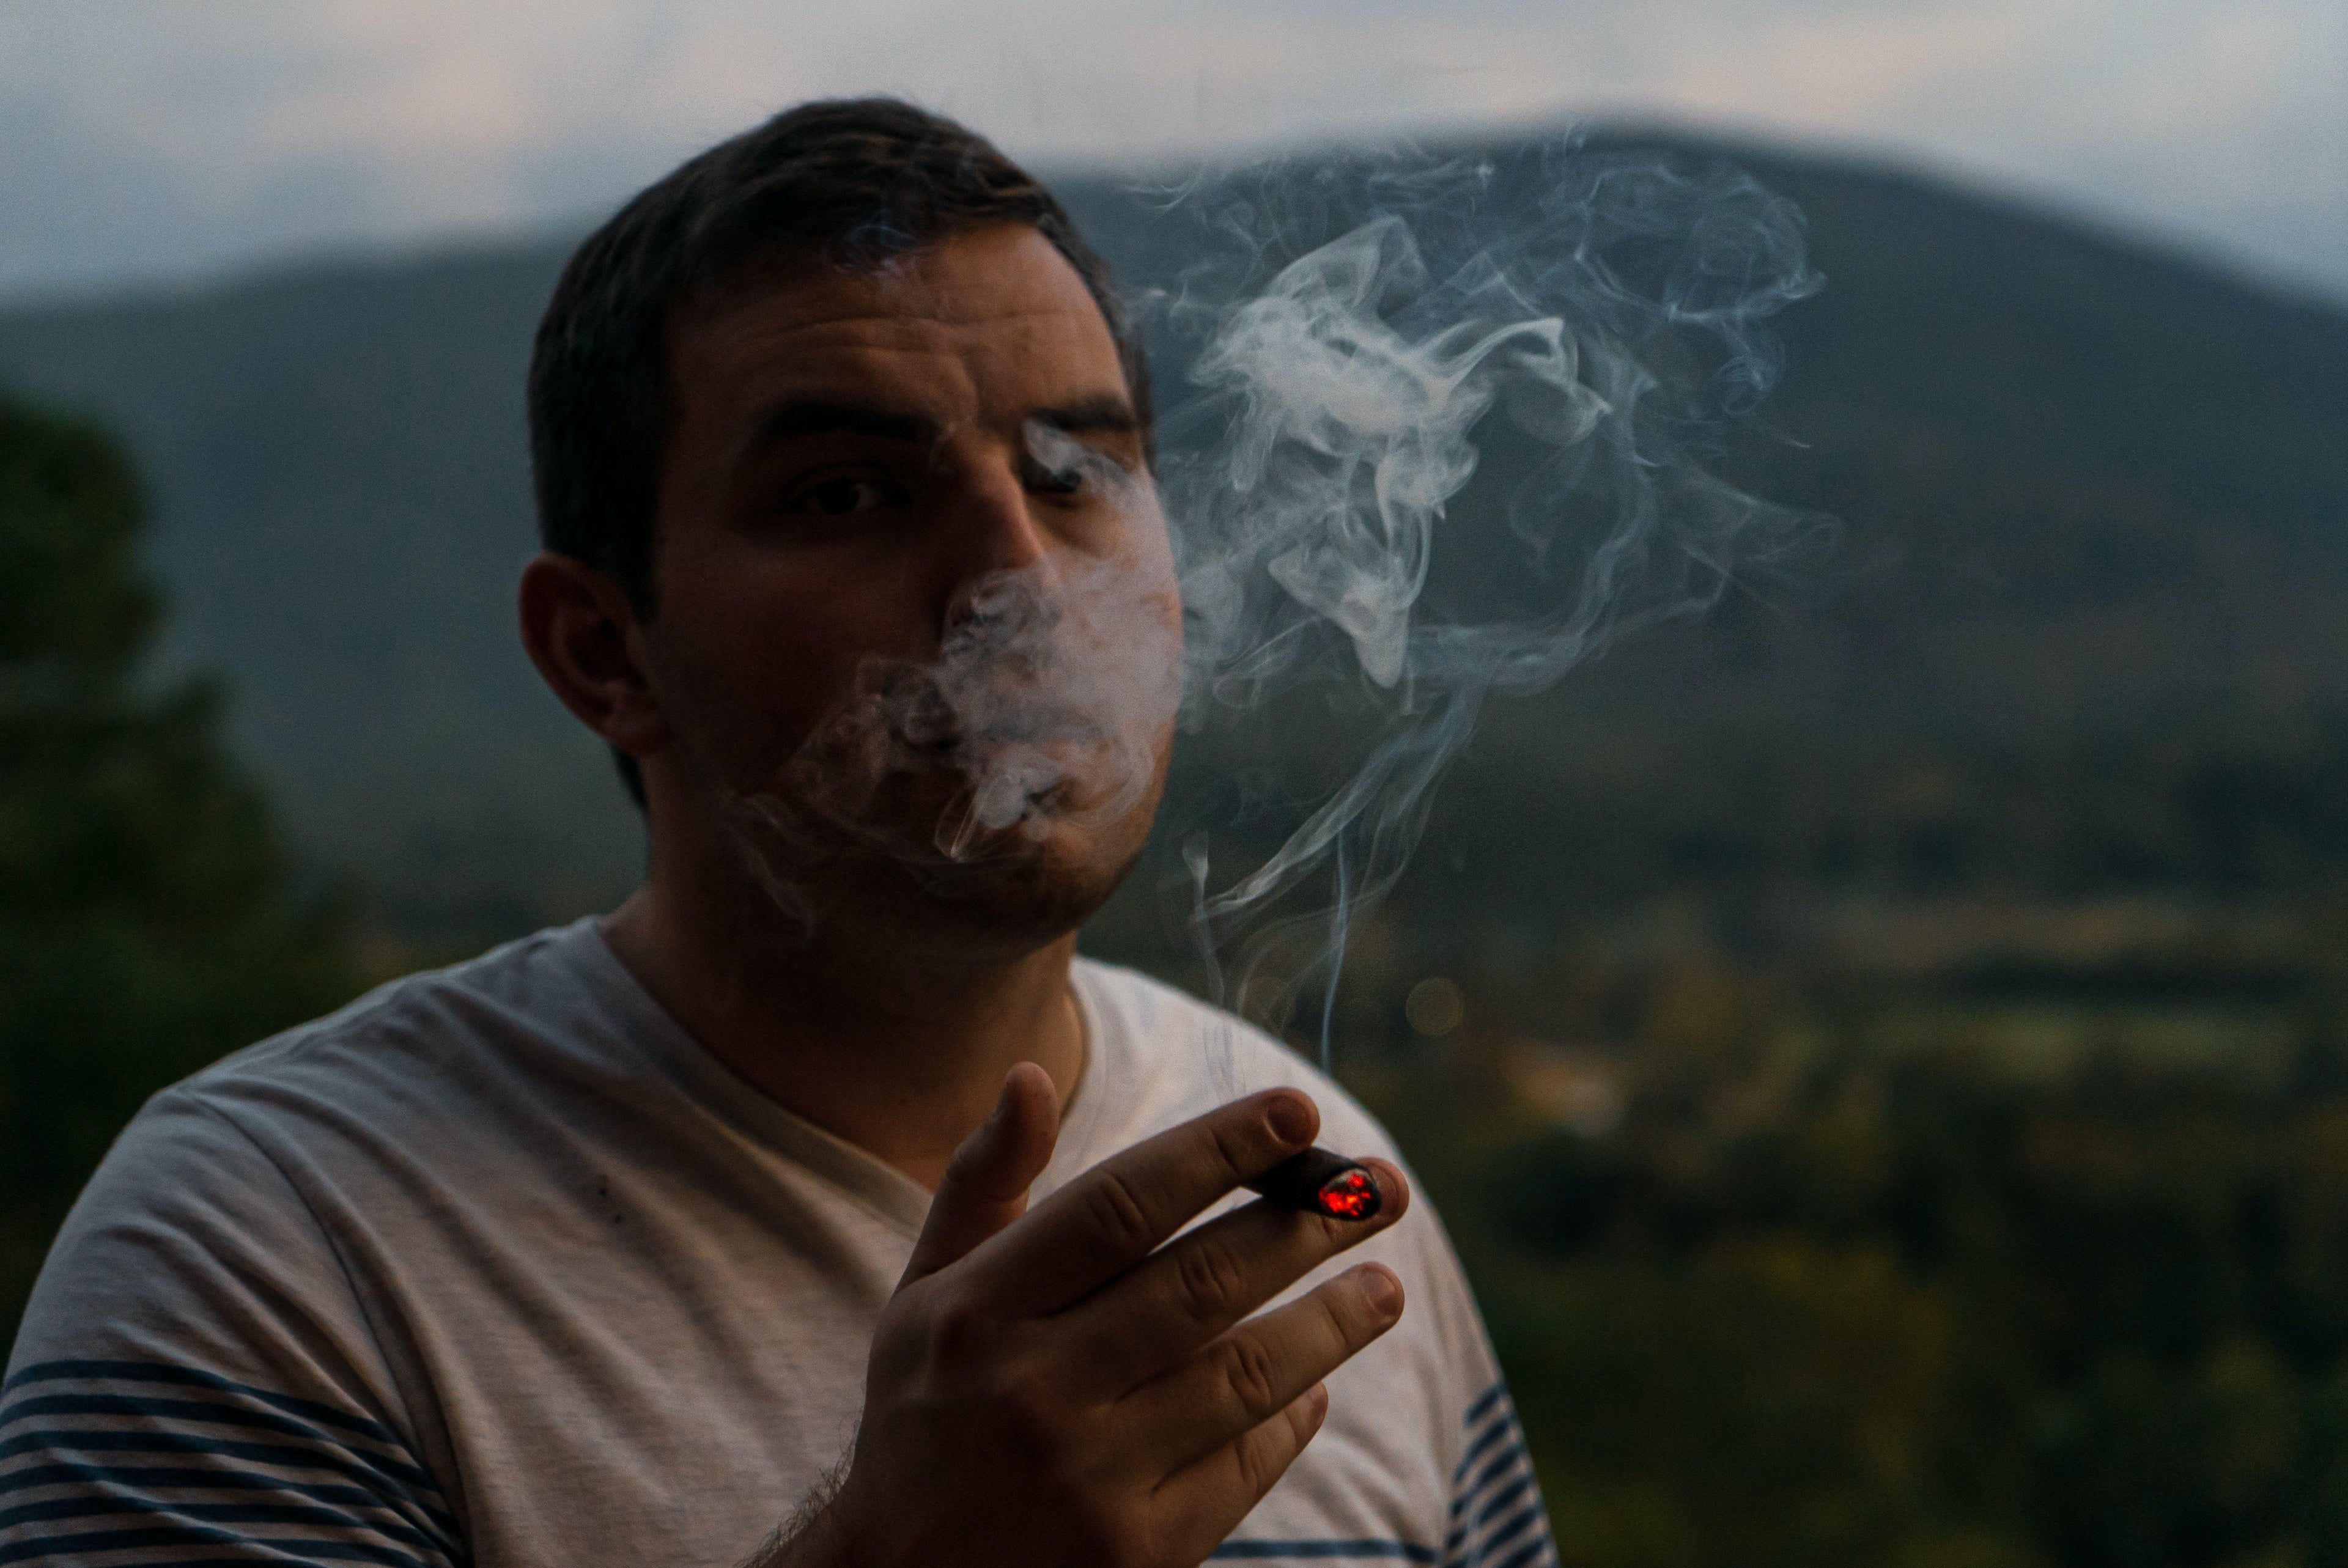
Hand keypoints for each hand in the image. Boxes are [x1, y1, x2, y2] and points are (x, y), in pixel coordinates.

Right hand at [771, 1064, 1409, 1567]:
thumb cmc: (925, 1413)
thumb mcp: (925, 1295)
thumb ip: (983, 1184)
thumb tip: (1031, 1075)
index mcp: (980, 1310)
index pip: (1121, 1205)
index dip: (1219, 1149)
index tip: (1299, 1111)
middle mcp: (1035, 1388)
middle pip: (1203, 1283)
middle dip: (1308, 1225)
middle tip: (1381, 1186)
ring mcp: (1091, 1477)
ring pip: (1244, 1376)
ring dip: (1331, 1322)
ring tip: (1384, 1283)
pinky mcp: (1137, 1555)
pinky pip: (1243, 1468)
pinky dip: (1290, 1420)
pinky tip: (1317, 1386)